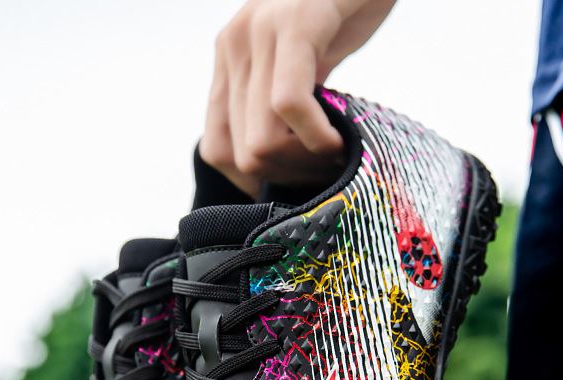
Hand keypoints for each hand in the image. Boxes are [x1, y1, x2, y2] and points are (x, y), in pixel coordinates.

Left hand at [200, 0, 397, 195]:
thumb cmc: (345, 10)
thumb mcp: (302, 64)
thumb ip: (279, 102)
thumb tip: (276, 163)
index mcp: (230, 59)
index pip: (217, 149)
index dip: (256, 180)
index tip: (295, 178)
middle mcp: (233, 46)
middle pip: (242, 156)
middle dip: (288, 176)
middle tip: (325, 167)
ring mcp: (259, 33)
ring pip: (260, 143)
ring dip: (305, 163)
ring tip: (336, 151)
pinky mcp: (294, 25)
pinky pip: (289, 105)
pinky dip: (316, 138)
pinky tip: (338, 140)